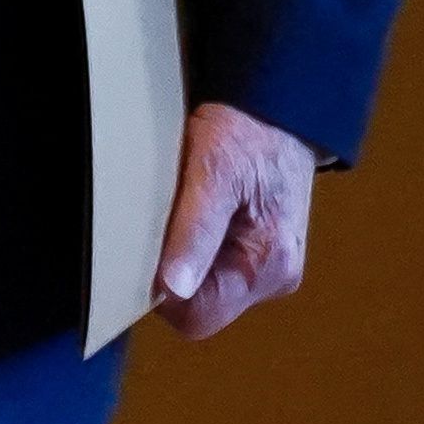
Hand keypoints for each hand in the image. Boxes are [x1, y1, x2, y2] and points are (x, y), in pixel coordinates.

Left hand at [151, 100, 315, 339]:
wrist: (278, 105)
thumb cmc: (247, 132)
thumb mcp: (213, 172)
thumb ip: (194, 232)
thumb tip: (172, 288)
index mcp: (268, 267)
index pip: (197, 317)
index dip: (161, 292)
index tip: (144, 250)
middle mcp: (274, 276)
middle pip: (199, 303)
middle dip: (170, 269)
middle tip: (163, 218)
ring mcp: (268, 265)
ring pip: (203, 284)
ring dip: (180, 253)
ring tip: (181, 206)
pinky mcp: (258, 249)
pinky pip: (213, 263)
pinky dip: (193, 241)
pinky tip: (193, 207)